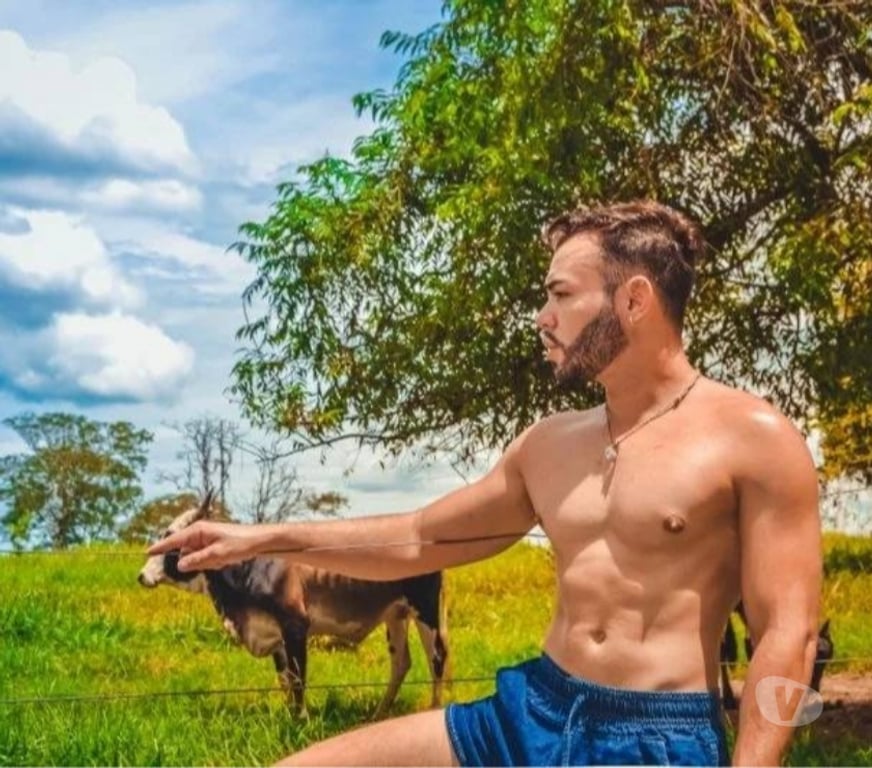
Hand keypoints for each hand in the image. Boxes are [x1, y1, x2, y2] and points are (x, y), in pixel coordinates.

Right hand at [146, 521, 264, 570]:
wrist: (260, 541)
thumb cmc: (240, 544)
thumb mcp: (217, 555)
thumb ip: (197, 560)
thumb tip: (179, 565)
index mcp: (198, 530)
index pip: (174, 540)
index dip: (161, 547)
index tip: (147, 553)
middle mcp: (200, 533)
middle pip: (187, 553)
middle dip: (198, 561)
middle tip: (216, 559)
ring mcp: (207, 540)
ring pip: (197, 559)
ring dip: (208, 563)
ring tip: (224, 558)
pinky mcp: (214, 546)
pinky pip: (206, 559)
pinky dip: (214, 562)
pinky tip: (226, 559)